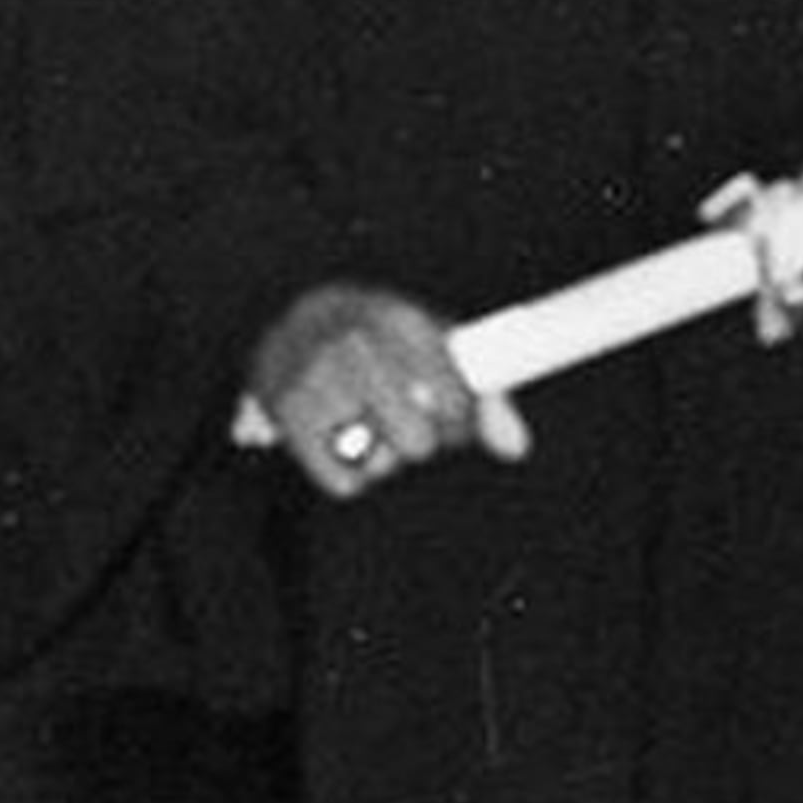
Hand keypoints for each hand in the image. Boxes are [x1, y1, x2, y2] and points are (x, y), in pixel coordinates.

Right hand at [249, 281, 530, 497]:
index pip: (455, 403)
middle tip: (401, 421)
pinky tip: (338, 440)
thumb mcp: (436, 343)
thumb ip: (486, 394)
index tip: (446, 409)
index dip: (458, 418)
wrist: (290, 319)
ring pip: (380, 464)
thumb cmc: (379, 335)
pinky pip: (344, 483)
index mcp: (401, 320)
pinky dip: (346, 475)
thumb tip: (516, 448)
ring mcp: (316, 378)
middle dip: (418, 440)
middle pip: (418, 442)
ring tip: (366, 423)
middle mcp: (356, 345)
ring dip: (380, 456)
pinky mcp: (286, 411)